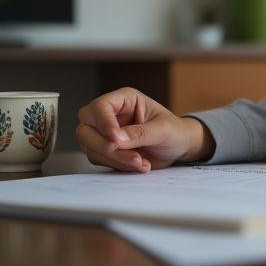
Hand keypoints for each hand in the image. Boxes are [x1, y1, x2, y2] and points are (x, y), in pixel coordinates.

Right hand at [75, 87, 214, 172]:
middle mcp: (111, 114)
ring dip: (114, 159)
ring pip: (89, 146)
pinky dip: (117, 165)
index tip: (115, 140)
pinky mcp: (106, 150)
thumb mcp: (163, 130)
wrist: (180, 148)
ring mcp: (105, 133)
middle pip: (85, 128)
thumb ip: (140, 133)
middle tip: (131, 157)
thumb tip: (115, 139)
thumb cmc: (175, 131)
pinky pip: (99, 159)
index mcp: (125, 100)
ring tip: (142, 162)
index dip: (103, 122)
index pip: (100, 106)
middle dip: (104, 146)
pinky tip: (140, 164)